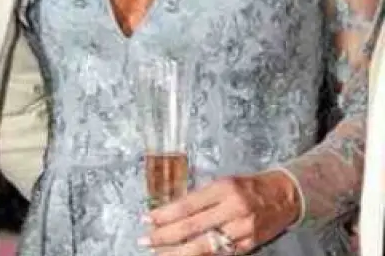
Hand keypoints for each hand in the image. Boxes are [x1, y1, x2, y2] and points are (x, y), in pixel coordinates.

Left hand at [139, 170, 301, 254]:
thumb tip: (170, 212)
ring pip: (204, 246)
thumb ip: (200, 198)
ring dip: (178, 252)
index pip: (187, 205)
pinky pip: (221, 254)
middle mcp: (233, 209)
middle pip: (192, 227)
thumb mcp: (224, 182)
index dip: (164, 214)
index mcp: (224, 189)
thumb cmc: (250, 186)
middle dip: (165, 236)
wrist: (286, 195)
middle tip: (145, 240)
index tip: (146, 219)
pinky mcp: (249, 245)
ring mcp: (242, 230)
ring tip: (159, 253)